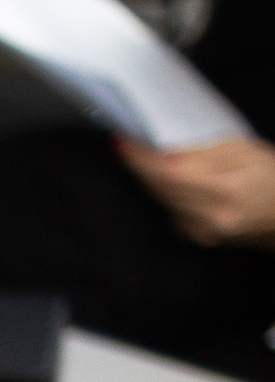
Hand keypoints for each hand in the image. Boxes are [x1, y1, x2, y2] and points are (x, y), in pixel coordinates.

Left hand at [121, 136, 274, 245]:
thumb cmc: (274, 178)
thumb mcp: (246, 152)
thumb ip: (203, 154)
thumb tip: (165, 154)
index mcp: (224, 192)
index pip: (168, 175)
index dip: (141, 160)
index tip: (121, 143)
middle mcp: (209, 218)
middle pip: (158, 190)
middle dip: (138, 167)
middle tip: (125, 145)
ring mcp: (201, 232)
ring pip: (160, 202)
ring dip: (148, 180)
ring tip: (141, 158)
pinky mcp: (196, 238)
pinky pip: (169, 212)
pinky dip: (163, 194)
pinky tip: (166, 181)